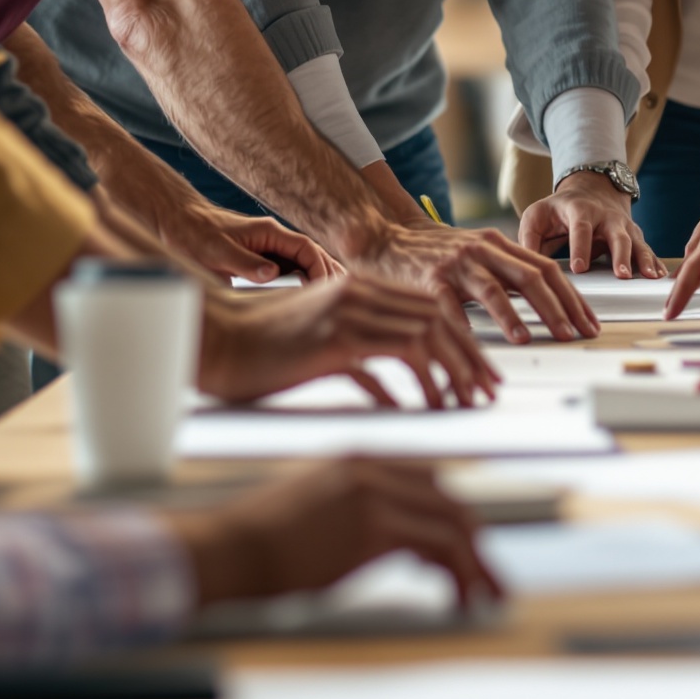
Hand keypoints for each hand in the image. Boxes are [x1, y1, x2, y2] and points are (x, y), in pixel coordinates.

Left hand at [163, 205, 340, 286]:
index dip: (320, 267)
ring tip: (334, 301)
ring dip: (319, 278)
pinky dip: (304, 281)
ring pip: (304, 263)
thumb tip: (272, 274)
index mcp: (269, 232)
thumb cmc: (195, 234)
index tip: (326, 289)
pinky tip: (310, 298)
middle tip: (343, 298)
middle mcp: (273, 239)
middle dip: (329, 274)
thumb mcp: (217, 251)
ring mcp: (269, 248)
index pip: (307, 248)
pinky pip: (290, 270)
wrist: (178, 223)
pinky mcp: (261, 259)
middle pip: (313, 255)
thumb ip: (246, 263)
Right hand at [168, 456, 502, 610]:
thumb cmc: (261, 540)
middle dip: (476, 541)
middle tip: (490, 579)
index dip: (453, 517)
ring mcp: (376, 495)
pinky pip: (439, 547)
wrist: (231, 547)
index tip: (468, 552)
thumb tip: (391, 542)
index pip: (429, 481)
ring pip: (453, 522)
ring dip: (476, 563)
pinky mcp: (374, 529)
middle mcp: (374, 470)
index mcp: (360, 459)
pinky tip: (461, 599)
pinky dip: (460, 573)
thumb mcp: (316, 508)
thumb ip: (356, 512)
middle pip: (448, 499)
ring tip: (487, 596)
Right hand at [196, 273, 499, 408]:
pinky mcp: (329, 343)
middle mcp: (358, 293)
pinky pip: (386, 364)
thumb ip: (360, 344)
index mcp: (360, 286)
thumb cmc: (261, 344)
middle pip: (437, 320)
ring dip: (448, 375)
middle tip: (485, 391)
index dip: (464, 340)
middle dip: (469, 359)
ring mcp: (345, 315)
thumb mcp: (321, 335)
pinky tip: (418, 412)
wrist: (214, 338)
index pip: (432, 307)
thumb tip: (392, 383)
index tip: (480, 373)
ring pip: (422, 339)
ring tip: (460, 405)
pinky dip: (409, 389)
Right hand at [360, 219, 601, 343]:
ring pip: (492, 290)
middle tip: (573, 334)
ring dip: (514, 317)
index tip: (588, 322)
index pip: (548, 270)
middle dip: (557, 309)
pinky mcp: (429, 279)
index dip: (573, 298)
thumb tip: (549, 300)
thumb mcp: (479, 254)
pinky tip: (471, 342)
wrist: (387, 237)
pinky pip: (448, 305)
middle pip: (530, 278)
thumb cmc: (437, 252)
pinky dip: (462, 324)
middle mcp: (483, 250)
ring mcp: (456, 264)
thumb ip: (509, 272)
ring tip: (527, 338)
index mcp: (500, 245)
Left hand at [518, 172, 663, 278]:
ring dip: (644, 259)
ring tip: (648, 276)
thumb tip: (525, 266)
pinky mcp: (634, 236)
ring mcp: (624, 226)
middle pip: (616, 235)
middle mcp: (606, 217)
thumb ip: (528, 239)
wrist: (591, 190)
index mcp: (580, 210)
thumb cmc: (559, 209)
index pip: (580, 228)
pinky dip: (655, 263)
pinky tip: (659, 277)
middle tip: (621, 275)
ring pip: (637, 243)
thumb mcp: (537, 215)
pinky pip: (647, 250)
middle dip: (620, 255)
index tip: (578, 268)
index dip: (580, 247)